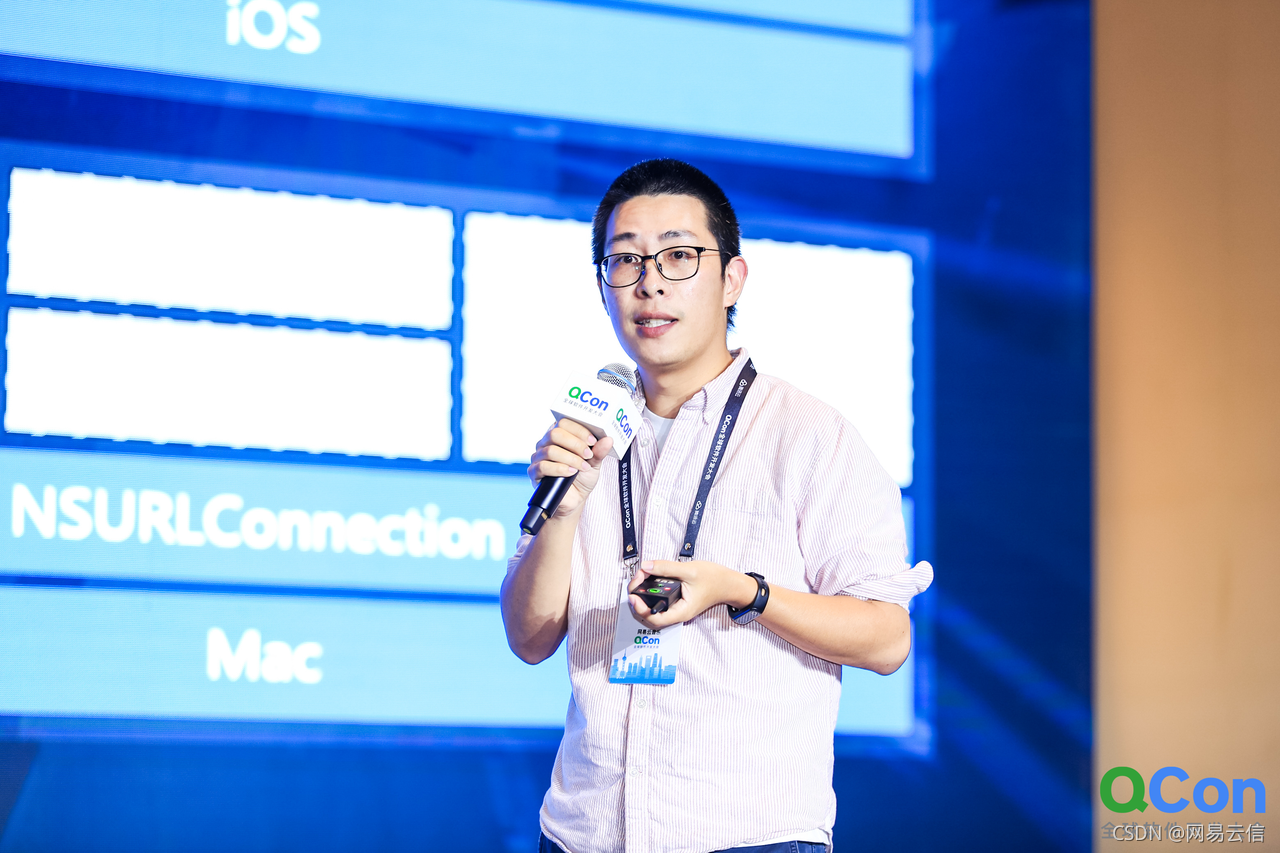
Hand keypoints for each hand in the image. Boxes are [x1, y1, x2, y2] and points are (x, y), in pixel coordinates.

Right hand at [527, 419, 613, 516]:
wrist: (575, 499)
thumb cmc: (582, 477)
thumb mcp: (595, 463)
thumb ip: (599, 451)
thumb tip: (608, 440)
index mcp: (560, 435)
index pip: (564, 422)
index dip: (579, 430)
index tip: (592, 441)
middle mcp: (546, 442)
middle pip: (555, 433)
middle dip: (575, 444)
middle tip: (588, 455)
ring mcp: (538, 456)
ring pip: (550, 450)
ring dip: (571, 459)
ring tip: (583, 467)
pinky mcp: (534, 472)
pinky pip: (543, 466)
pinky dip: (560, 469)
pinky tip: (571, 473)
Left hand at [627, 559, 756, 629]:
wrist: (728, 583)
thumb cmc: (714, 579)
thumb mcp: (689, 570)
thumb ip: (666, 568)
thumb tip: (646, 566)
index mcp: (681, 611)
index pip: (655, 619)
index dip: (641, 609)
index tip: (633, 595)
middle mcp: (677, 613)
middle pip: (650, 617)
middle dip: (638, 602)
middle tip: (634, 584)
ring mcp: (676, 609)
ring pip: (653, 611)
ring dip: (642, 598)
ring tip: (639, 582)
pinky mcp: (676, 602)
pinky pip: (658, 603)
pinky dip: (650, 594)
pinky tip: (647, 582)